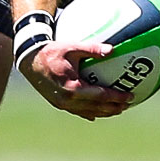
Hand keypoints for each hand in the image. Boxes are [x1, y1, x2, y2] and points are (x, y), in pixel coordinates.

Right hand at [19, 41, 134, 120]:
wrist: (29, 62)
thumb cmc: (51, 52)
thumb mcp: (71, 47)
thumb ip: (91, 49)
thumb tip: (111, 49)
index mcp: (73, 88)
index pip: (100, 96)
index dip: (116, 97)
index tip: (130, 96)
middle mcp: (68, 100)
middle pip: (97, 108)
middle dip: (114, 108)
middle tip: (128, 105)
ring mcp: (63, 104)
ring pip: (88, 112)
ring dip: (104, 112)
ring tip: (117, 110)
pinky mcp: (58, 104)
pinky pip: (78, 111)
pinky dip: (90, 112)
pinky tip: (97, 113)